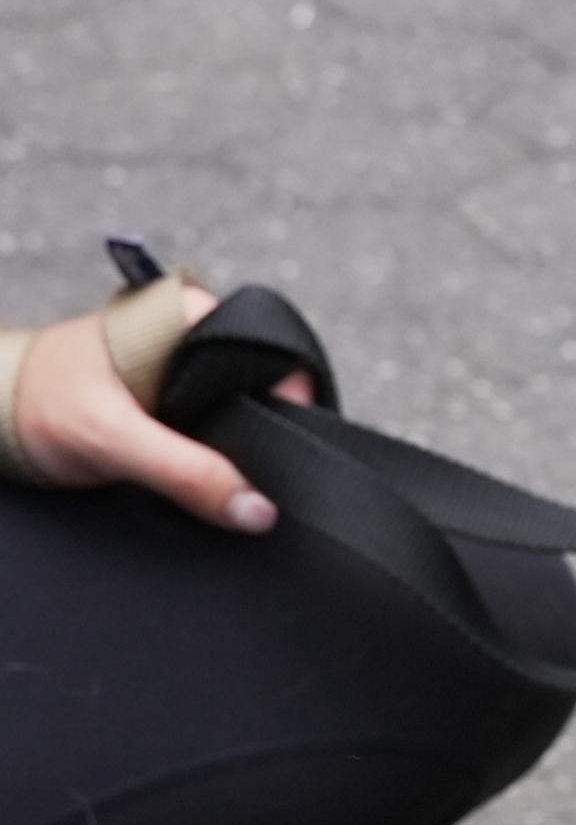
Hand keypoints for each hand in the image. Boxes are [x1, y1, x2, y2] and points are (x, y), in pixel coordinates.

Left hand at [10, 285, 306, 529]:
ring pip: (237, 411)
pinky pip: (213, 427)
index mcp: (186, 313)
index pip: (271, 350)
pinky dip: (212, 457)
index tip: (287, 449)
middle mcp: (191, 333)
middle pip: (258, 387)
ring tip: (218, 477)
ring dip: (233, 450)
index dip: (289, 402)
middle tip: (248, 476)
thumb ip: (187, 472)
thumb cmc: (37, 401)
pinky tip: (199, 476)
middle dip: (258, 435)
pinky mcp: (169, 397)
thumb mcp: (114, 439)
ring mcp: (181, 365)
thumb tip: (258, 511)